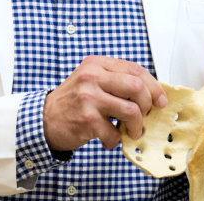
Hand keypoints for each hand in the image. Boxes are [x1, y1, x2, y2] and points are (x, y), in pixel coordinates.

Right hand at [43, 56, 167, 150]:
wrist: (43, 119)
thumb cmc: (74, 101)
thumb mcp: (93, 81)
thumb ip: (118, 81)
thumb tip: (152, 93)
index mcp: (98, 64)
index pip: (136, 70)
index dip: (154, 86)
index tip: (161, 100)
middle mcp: (93, 77)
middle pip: (137, 87)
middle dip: (147, 105)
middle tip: (145, 116)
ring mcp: (88, 97)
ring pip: (131, 110)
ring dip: (136, 126)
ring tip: (131, 131)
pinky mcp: (86, 119)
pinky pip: (114, 132)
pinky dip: (116, 140)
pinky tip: (110, 138)